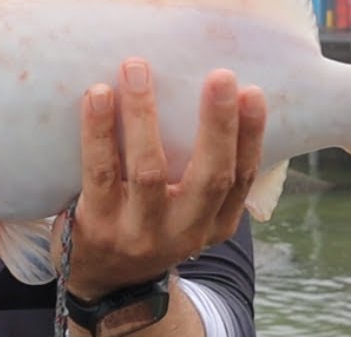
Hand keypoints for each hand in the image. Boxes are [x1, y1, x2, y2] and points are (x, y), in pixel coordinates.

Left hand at [53, 58, 266, 300]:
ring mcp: (140, 232)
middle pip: (211, 176)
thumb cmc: (149, 222)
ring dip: (143, 114)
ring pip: (150, 170)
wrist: (102, 281)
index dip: (251, 136)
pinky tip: (97, 96)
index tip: (253, 91)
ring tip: (137, 69)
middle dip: (218, 124)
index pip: (242, 178)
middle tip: (221, 76)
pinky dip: (98, 131)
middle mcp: (184, 232)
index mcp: (214, 223)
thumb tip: (211, 92)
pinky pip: (101, 172)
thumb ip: (200, 168)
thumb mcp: (187, 211)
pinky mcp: (98, 225)